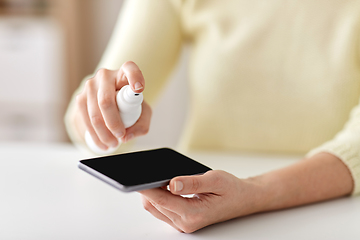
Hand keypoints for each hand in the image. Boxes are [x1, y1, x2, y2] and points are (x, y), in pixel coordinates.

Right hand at [74, 61, 151, 149]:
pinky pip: (85, 118)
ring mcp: (90, 85)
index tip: (139, 89)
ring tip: (113, 144)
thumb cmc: (131, 105)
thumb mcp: (143, 113)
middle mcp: (106, 75)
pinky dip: (94, 134)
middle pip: (106, 100)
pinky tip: (102, 143)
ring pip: (94, 113)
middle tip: (121, 136)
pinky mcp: (80, 97)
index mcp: (125, 73)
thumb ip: (141, 125)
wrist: (111, 102)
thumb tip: (126, 137)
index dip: (134, 77)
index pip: (130, 69)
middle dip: (113, 123)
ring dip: (103, 133)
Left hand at [139, 170, 262, 232]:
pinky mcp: (183, 220)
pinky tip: (163, 184)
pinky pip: (163, 209)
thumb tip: (171, 183)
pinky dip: (159, 197)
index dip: (146, 187)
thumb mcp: (214, 180)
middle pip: (153, 205)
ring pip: (155, 208)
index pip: (160, 200)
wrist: (244, 199)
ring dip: (152, 193)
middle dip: (146, 189)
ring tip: (153, 176)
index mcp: (193, 214)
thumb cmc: (231, 188)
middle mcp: (185, 223)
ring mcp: (183, 224)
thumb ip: (191, 182)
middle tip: (143, 171)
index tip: (135, 177)